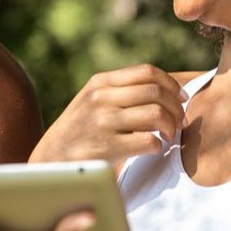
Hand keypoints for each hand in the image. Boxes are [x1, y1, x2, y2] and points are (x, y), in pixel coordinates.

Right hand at [29, 64, 186, 164]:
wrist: (50, 159)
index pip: (147, 72)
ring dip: (171, 127)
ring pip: (156, 114)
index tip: (180, 98)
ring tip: (167, 136)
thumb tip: (163, 88)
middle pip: (156, 92)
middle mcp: (100, 98)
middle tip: (177, 121)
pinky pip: (149, 141)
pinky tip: (153, 148)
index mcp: (99, 83)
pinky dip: (158, 146)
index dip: (171, 84)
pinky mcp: (106, 148)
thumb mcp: (91, 100)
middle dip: (175, 108)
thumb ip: (119, 90)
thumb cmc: (79, 130)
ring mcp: (102, 122)